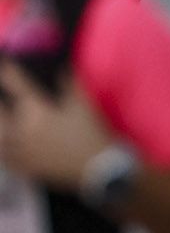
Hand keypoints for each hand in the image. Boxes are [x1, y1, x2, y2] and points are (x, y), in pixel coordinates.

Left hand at [0, 60, 113, 193]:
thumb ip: (69, 84)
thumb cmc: (91, 133)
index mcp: (38, 112)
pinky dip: (2, 151)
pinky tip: (3, 147)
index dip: (9, 73)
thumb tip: (61, 68)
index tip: (4, 63)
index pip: (19, 86)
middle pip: (0, 114)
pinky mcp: (25, 167)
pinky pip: (4, 158)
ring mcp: (22, 150)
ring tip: (1, 122)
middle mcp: (23, 130)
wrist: (98, 169)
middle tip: (1, 98)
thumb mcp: (83, 105)